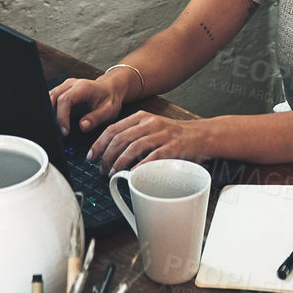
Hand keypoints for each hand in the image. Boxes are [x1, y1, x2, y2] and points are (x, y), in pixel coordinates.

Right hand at [49, 74, 123, 136]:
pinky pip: (52, 98)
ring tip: (55, 127)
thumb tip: (82, 126)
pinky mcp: (63, 90)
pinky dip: (51, 109)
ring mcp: (66, 86)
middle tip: (57, 131)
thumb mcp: (109, 110)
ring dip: (49, 112)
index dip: (62, 117)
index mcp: (83, 87)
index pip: (65, 100)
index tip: (65, 131)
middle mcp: (72, 84)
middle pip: (53, 97)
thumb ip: (96, 118)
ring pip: (50, 96)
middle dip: (52, 115)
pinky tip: (55, 120)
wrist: (111, 89)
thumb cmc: (110, 98)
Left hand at [87, 111, 212, 172]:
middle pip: (120, 138)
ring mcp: (161, 135)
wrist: (201, 135)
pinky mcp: (172, 148)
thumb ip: (134, 134)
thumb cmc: (174, 135)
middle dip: (106, 156)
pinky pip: (151, 157)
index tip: (91, 156)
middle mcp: (150, 123)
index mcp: (142, 117)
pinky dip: (139, 167)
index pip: (113, 128)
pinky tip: (131, 174)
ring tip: (112, 173)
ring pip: (133, 147)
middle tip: (101, 169)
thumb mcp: (152, 127)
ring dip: (119, 162)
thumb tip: (110, 150)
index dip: (99, 143)